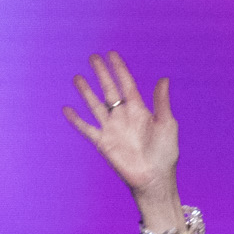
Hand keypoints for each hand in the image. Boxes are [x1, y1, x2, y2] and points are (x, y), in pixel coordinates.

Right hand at [66, 52, 184, 233]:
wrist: (154, 179)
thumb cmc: (165, 153)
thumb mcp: (166, 125)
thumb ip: (161, 103)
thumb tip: (164, 79)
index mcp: (139, 110)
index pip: (126, 84)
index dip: (119, 69)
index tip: (111, 54)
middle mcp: (123, 116)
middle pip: (109, 90)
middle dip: (101, 74)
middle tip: (93, 57)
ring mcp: (111, 128)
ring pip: (95, 105)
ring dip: (86, 92)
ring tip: (77, 78)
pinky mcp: (102, 142)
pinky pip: (86, 128)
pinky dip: (75, 119)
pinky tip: (66, 108)